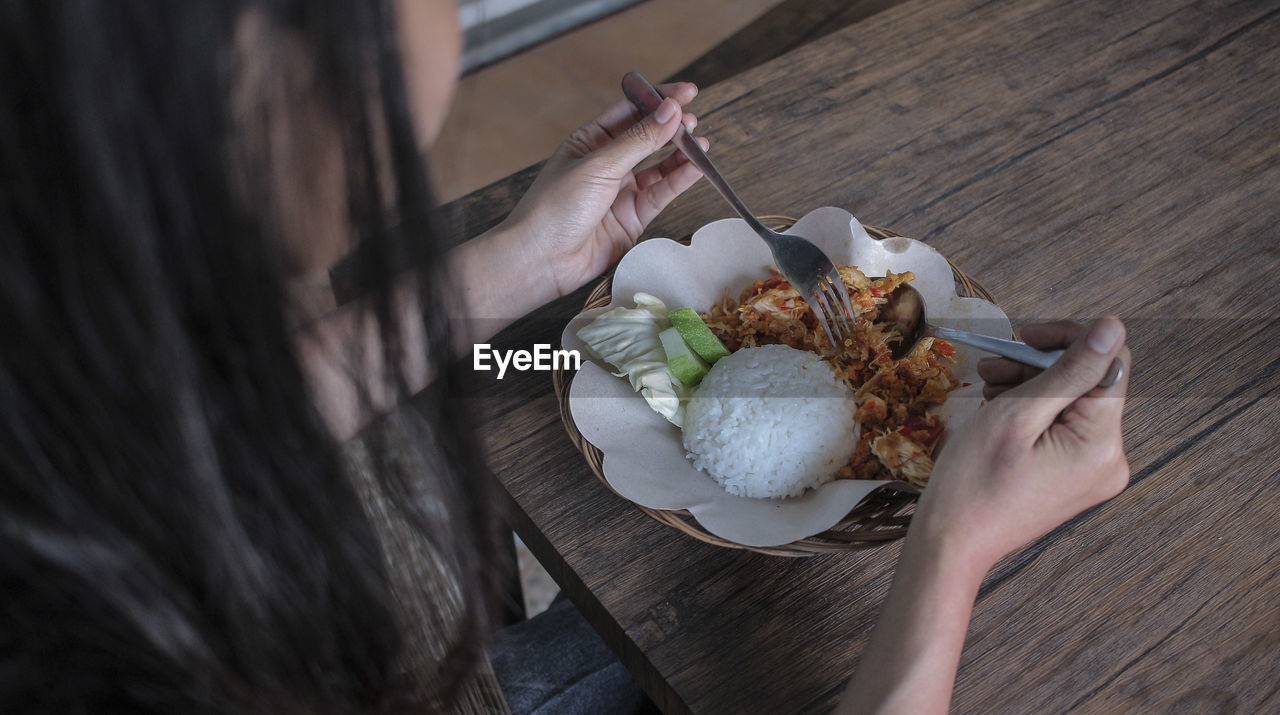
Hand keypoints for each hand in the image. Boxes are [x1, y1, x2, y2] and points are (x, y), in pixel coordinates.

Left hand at [501, 81, 707, 296]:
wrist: (542, 259)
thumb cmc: (555, 207)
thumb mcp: (598, 166)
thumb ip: (638, 140)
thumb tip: (669, 111)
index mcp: (589, 141)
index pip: (628, 112)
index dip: (657, 100)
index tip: (686, 92)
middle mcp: (606, 164)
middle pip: (646, 138)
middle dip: (671, 127)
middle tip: (693, 119)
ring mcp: (620, 192)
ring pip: (658, 167)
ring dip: (680, 154)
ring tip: (701, 143)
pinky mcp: (632, 218)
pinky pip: (661, 194)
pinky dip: (679, 180)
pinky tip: (696, 167)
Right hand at [913, 317, 1132, 569]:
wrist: (953, 543)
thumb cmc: (973, 481)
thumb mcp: (1017, 414)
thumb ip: (1070, 369)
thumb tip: (1113, 325)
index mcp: (1102, 444)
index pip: (1110, 362)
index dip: (1068, 338)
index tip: (1023, 335)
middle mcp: (1110, 459)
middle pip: (1089, 383)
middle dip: (1040, 365)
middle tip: (992, 365)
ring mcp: (1094, 472)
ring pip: (1073, 403)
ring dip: (1031, 385)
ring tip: (988, 388)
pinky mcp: (1076, 478)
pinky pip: (1063, 428)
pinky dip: (1032, 412)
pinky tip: (999, 410)